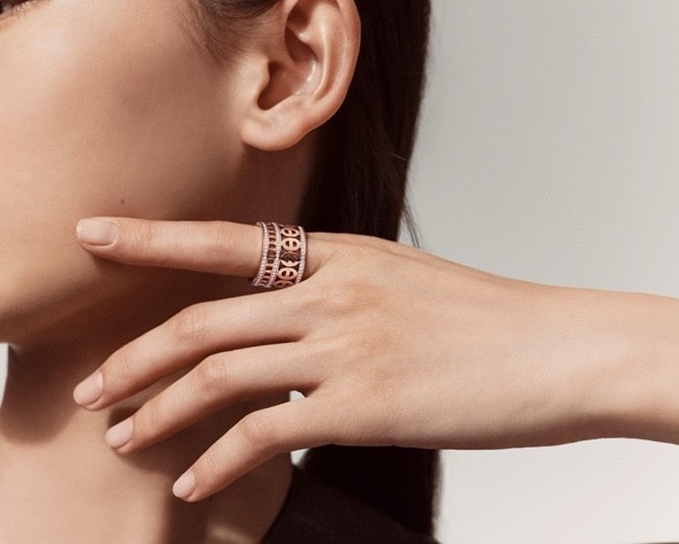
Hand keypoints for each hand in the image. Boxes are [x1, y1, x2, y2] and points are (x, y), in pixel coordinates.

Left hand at [71, 217, 678, 501]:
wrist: (553, 348)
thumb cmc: (480, 317)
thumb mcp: (398, 280)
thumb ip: (335, 293)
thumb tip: (283, 326)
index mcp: (338, 253)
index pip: (224, 241)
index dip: (151, 236)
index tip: (94, 233)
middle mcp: (331, 292)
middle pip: (204, 320)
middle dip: (136, 355)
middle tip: (90, 385)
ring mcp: (345, 346)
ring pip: (220, 374)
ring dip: (160, 409)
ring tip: (123, 436)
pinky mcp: (364, 403)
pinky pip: (265, 433)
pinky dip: (219, 460)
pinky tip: (193, 480)